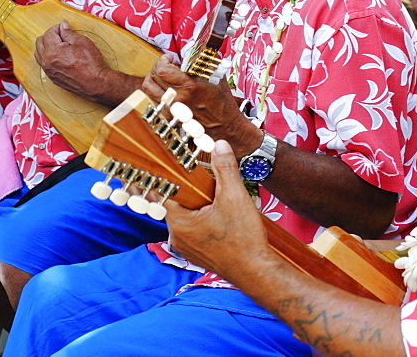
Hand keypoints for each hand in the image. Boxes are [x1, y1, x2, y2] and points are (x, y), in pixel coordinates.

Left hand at [35, 21, 120, 104]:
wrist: (95, 83)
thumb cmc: (90, 64)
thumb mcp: (82, 42)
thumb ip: (69, 33)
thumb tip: (63, 25)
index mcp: (53, 51)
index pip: (48, 33)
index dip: (57, 28)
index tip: (64, 28)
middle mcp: (47, 62)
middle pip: (40, 42)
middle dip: (50, 36)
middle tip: (62, 36)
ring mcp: (48, 71)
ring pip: (39, 54)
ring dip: (46, 46)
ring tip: (60, 46)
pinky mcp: (52, 77)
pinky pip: (43, 64)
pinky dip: (48, 57)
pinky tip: (60, 56)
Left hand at [142, 55, 258, 156]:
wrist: (225, 126)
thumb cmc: (222, 103)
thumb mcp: (217, 76)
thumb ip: (203, 61)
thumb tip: (193, 50)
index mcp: (190, 86)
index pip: (162, 69)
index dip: (162, 60)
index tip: (170, 58)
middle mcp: (179, 99)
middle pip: (152, 78)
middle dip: (157, 67)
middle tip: (166, 64)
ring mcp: (173, 109)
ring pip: (149, 90)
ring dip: (153, 79)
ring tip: (163, 76)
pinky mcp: (171, 117)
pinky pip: (155, 101)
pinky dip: (157, 92)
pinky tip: (167, 89)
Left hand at [165, 140, 273, 275]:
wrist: (256, 272)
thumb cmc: (244, 239)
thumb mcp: (235, 196)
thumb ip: (225, 168)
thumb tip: (220, 145)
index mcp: (179, 222)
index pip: (160, 192)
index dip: (164, 174)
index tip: (163, 162)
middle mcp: (176, 236)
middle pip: (172, 203)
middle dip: (185, 188)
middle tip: (199, 177)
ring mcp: (185, 247)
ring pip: (183, 216)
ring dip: (194, 204)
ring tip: (213, 196)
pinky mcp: (196, 252)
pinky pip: (191, 229)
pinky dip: (199, 218)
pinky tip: (217, 214)